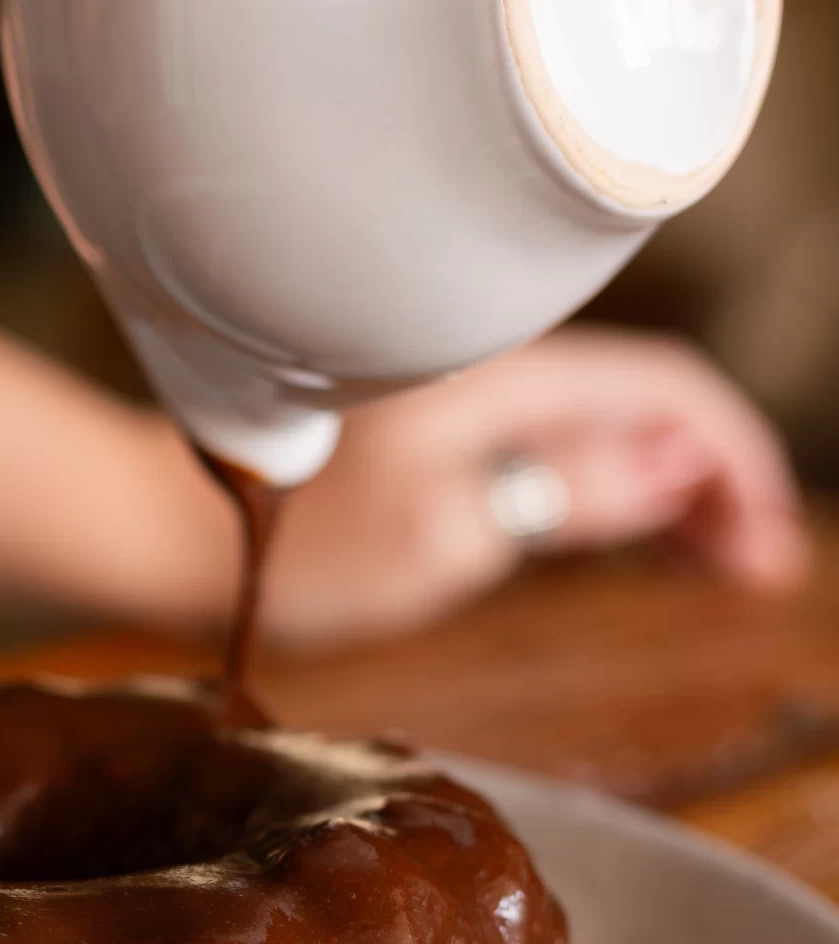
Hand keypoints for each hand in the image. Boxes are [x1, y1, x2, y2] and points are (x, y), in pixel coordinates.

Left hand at [262, 328, 811, 648]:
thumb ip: (568, 494)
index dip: (735, 461)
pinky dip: (609, 491)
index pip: (666, 389)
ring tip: (722, 568)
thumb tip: (676, 465)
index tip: (771, 545)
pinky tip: (635, 539)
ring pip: (604, 427)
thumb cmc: (292, 539)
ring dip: (671, 491)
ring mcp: (464, 400)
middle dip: (718, 481)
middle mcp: (495, 370)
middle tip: (764, 573)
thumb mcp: (444, 535)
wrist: (172, 526)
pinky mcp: (434, 436)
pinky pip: (553, 447)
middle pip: (647, 405)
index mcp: (507, 376)